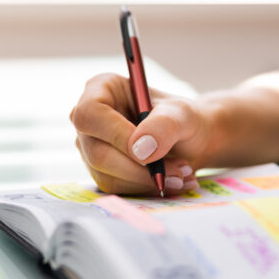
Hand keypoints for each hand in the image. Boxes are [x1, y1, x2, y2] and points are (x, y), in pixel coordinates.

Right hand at [70, 73, 212, 194]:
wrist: (189, 140)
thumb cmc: (181, 118)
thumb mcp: (182, 114)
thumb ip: (164, 125)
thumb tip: (140, 150)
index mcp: (101, 89)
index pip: (90, 114)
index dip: (116, 135)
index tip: (148, 153)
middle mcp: (90, 119)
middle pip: (97, 152)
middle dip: (140, 169)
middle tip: (178, 172)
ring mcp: (91, 146)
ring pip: (107, 175)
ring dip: (147, 181)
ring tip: (180, 174)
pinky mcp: (100, 171)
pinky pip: (116, 188)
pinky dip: (145, 188)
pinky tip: (169, 181)